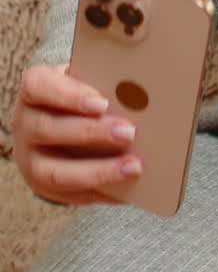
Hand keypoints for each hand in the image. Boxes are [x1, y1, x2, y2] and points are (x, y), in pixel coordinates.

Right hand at [11, 63, 142, 205]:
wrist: (58, 114)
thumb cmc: (79, 89)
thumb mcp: (85, 75)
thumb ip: (102, 78)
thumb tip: (138, 84)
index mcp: (34, 89)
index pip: (38, 87)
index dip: (68, 96)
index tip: (103, 102)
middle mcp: (24, 124)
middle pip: (48, 130)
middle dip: (91, 133)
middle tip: (129, 132)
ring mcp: (29, 159)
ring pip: (56, 172)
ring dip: (98, 171)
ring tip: (134, 166)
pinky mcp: (43, 186)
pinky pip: (71, 195)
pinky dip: (102, 191)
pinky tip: (128, 187)